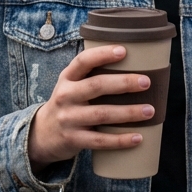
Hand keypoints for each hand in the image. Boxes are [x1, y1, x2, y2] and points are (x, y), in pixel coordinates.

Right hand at [27, 44, 155, 172]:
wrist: (42, 135)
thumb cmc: (68, 104)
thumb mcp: (71, 86)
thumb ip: (92, 76)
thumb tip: (135, 65)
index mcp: (67, 78)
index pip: (83, 61)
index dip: (103, 54)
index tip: (124, 51)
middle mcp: (65, 96)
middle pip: (96, 86)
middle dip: (123, 83)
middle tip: (146, 82)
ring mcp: (68, 119)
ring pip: (101, 114)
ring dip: (128, 112)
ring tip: (150, 110)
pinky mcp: (73, 139)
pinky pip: (100, 140)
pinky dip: (120, 140)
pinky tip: (138, 138)